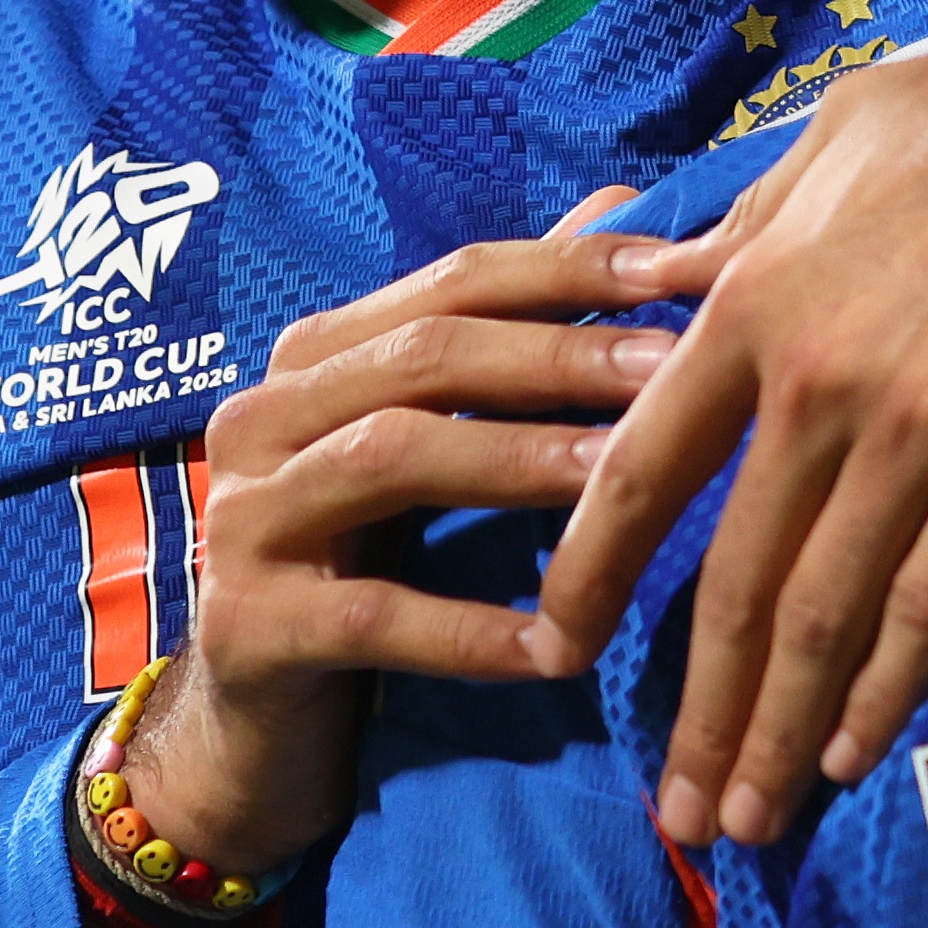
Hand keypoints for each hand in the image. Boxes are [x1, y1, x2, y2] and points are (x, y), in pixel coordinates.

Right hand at [123, 194, 678, 879]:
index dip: (570, 269)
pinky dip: (469, 629)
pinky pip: (371, 616)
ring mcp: (241, 518)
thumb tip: (621, 202)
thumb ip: (517, 335)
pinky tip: (558, 645)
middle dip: (560, 356)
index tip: (686, 269)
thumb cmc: (374, 563)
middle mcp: (261, 417)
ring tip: (627, 477)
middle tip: (675, 368)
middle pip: (426, 358)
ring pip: (394, 458)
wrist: (257, 725)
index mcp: (315, 357)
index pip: (456, 283)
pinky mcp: (245, 624)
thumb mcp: (442, 440)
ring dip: (521, 462)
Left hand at [544, 0, 927, 846]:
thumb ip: (749, 237)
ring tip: (749, 816)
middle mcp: (823, 382)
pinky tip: (853, 751)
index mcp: (756, 301)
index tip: (564, 654)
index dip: (593, 579)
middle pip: (736, 585)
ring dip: (780, 732)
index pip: (638, 475)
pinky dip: (890, 691)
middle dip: (697, 713)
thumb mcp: (832, 145)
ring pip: (831, 618)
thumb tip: (677, 290)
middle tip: (673, 811)